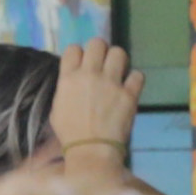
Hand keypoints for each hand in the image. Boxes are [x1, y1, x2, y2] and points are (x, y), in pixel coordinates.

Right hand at [48, 40, 143, 161]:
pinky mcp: (129, 94)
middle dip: (100, 51)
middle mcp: (90, 75)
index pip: (74, 48)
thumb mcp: (57, 108)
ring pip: (119, 52)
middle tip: (103, 64)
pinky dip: (135, 80)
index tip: (84, 64)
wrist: (91, 151)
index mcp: (69, 78)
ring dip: (119, 60)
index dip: (80, 54)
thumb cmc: (70, 134)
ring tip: (118, 72)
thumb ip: (66, 88)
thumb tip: (73, 80)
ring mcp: (111, 83)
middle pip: (97, 43)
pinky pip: (137, 75)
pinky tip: (130, 87)